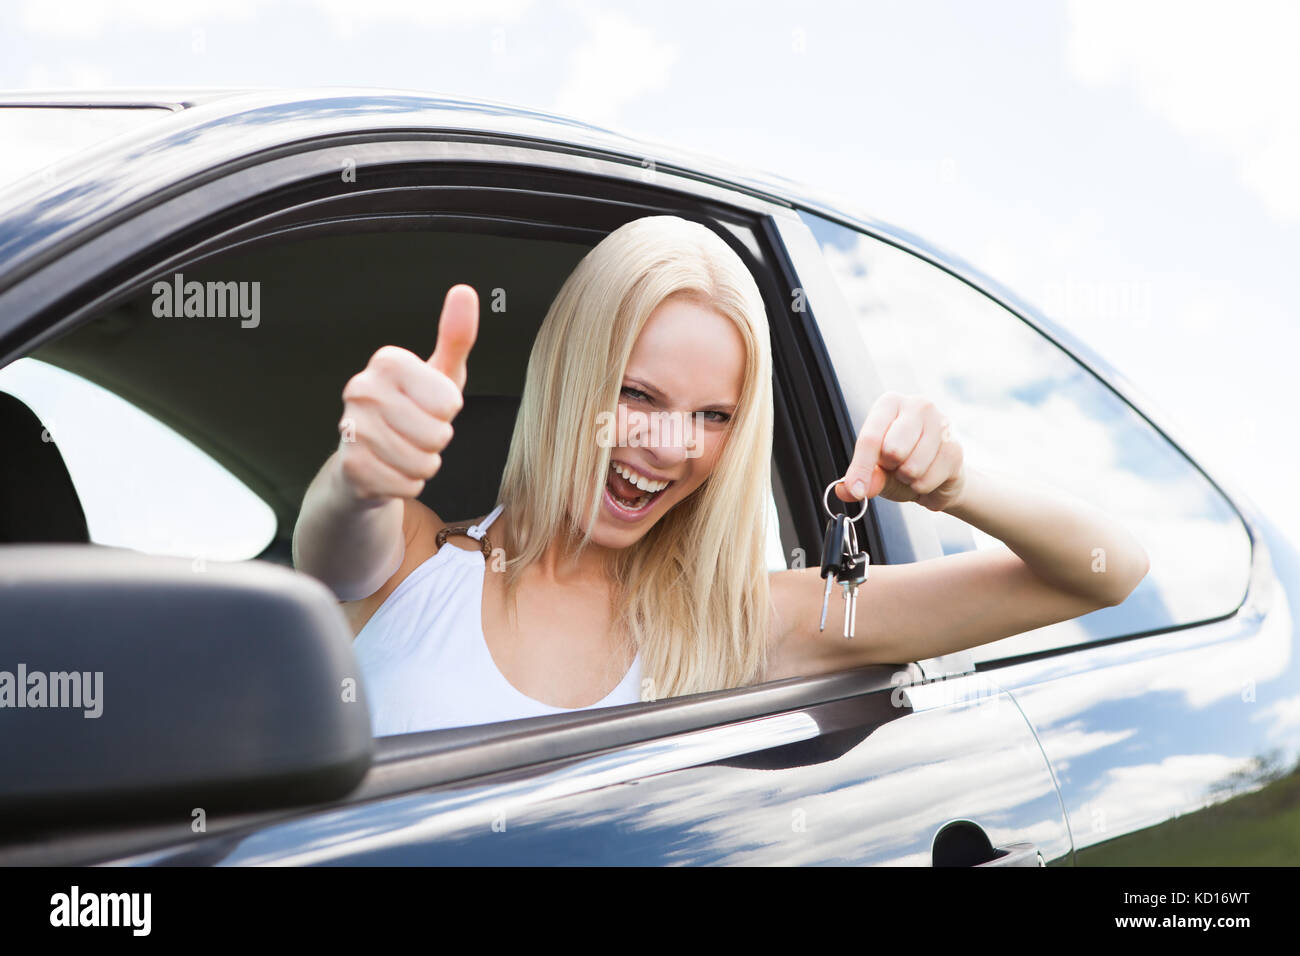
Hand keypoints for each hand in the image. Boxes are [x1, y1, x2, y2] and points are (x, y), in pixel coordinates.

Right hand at [335, 284, 477, 503]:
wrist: (364, 458)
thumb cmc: (410, 411)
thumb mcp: (440, 375)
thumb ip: (456, 337)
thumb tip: (465, 293)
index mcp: (387, 361)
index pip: (450, 402)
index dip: (447, 412)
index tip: (427, 406)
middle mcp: (362, 389)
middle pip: (438, 435)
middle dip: (436, 443)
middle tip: (415, 433)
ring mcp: (351, 428)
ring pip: (423, 463)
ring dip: (422, 465)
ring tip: (403, 451)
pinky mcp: (350, 466)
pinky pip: (407, 485)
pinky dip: (407, 485)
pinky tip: (390, 470)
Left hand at [834, 392, 966, 511]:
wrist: (936, 478)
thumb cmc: (901, 464)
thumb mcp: (876, 470)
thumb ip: (863, 478)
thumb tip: (847, 490)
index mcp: (890, 403)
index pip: (870, 437)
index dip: (861, 468)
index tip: (855, 490)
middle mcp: (917, 406)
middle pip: (893, 450)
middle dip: (891, 468)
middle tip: (896, 464)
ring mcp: (941, 424)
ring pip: (912, 467)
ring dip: (908, 479)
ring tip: (912, 469)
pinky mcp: (955, 447)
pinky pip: (929, 479)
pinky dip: (922, 486)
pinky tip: (927, 475)